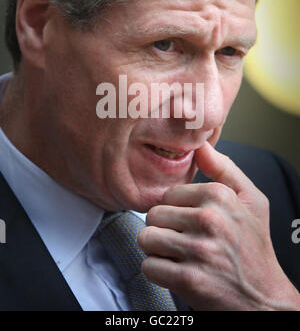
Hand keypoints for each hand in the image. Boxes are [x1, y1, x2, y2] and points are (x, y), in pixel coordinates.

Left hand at [138, 142, 299, 310]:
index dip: (176, 210)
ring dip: (158, 250)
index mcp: (219, 196)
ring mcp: (198, 250)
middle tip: (184, 240)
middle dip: (164, 229)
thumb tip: (201, 145)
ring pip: (146, 238)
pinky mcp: (188, 279)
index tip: (190, 222)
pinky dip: (158, 272)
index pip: (168, 194)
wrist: (265, 298)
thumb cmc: (254, 246)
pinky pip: (148, 266)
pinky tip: (178, 271)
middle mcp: (209, 219)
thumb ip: (224, 169)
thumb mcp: (251, 200)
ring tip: (178, 254)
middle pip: (153, 215)